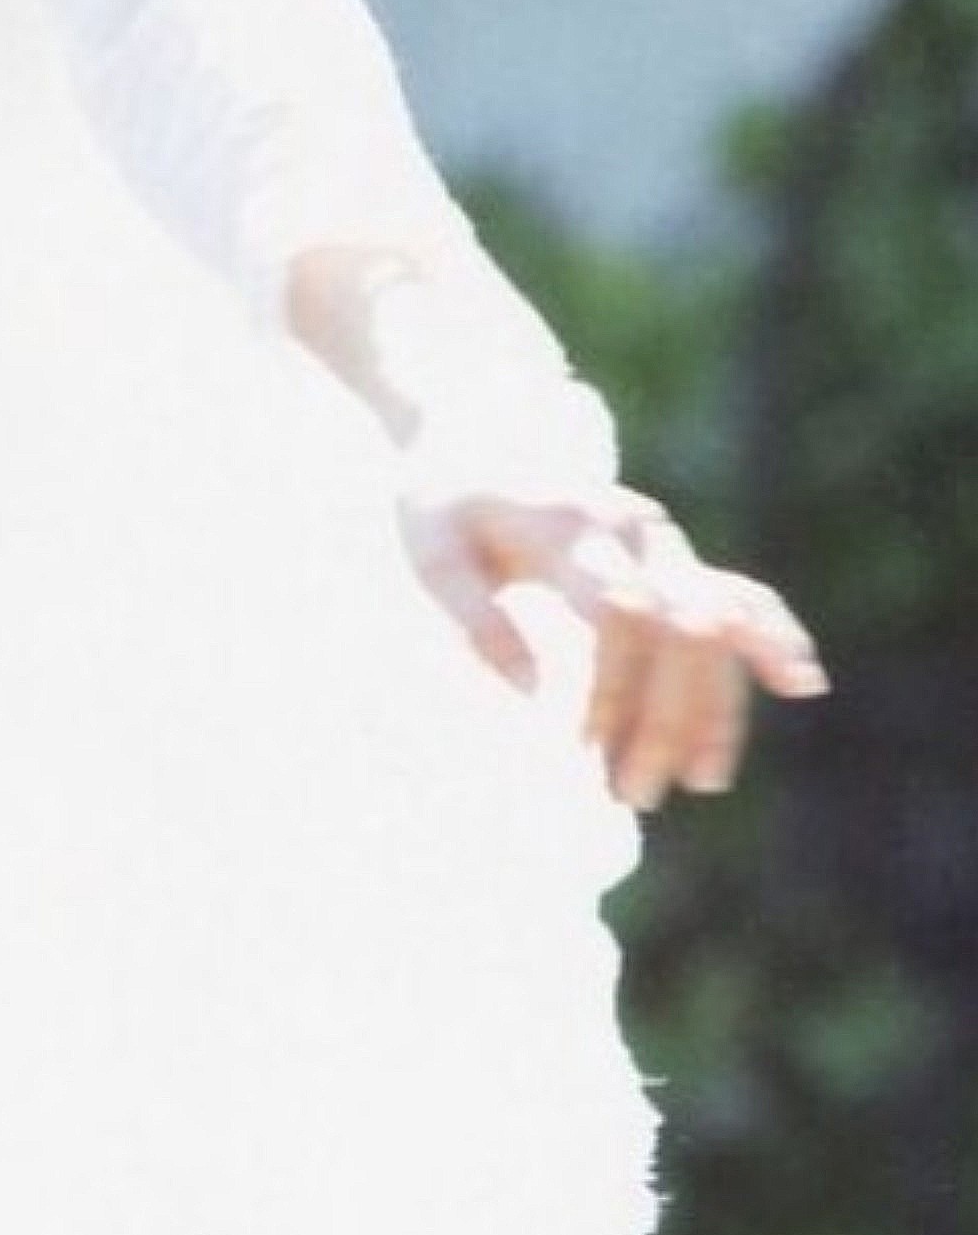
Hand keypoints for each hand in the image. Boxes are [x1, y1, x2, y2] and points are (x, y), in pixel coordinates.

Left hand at [399, 481, 826, 808]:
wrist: (475, 439)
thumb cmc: (444, 505)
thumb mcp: (432, 554)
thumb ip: (475, 619)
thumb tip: (532, 693)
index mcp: (572, 523)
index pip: (617, 614)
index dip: (609, 688)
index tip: (579, 753)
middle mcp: (634, 528)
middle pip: (680, 629)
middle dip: (667, 717)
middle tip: (634, 796)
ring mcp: (664, 542)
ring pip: (718, 625)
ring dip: (715, 707)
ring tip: (703, 782)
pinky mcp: (677, 556)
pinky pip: (741, 594)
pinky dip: (772, 636)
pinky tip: (802, 684)